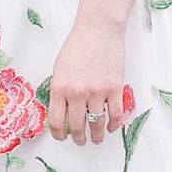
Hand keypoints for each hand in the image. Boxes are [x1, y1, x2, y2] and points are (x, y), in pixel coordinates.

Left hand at [44, 14, 126, 145]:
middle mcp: (77, 93)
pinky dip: (113, 125)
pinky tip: (111, 128)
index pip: (57, 121)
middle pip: (77, 127)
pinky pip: (115, 115)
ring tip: (96, 139)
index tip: (61, 138)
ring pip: (97, 124)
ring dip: (97, 136)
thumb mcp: (59, 68)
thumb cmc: (77, 45)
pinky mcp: (114, 89)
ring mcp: (97, 92)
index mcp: (60, 88)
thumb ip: (60, 90)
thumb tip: (62, 111)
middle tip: (80, 141)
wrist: (98, 29)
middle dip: (78, 138)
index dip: (58, 134)